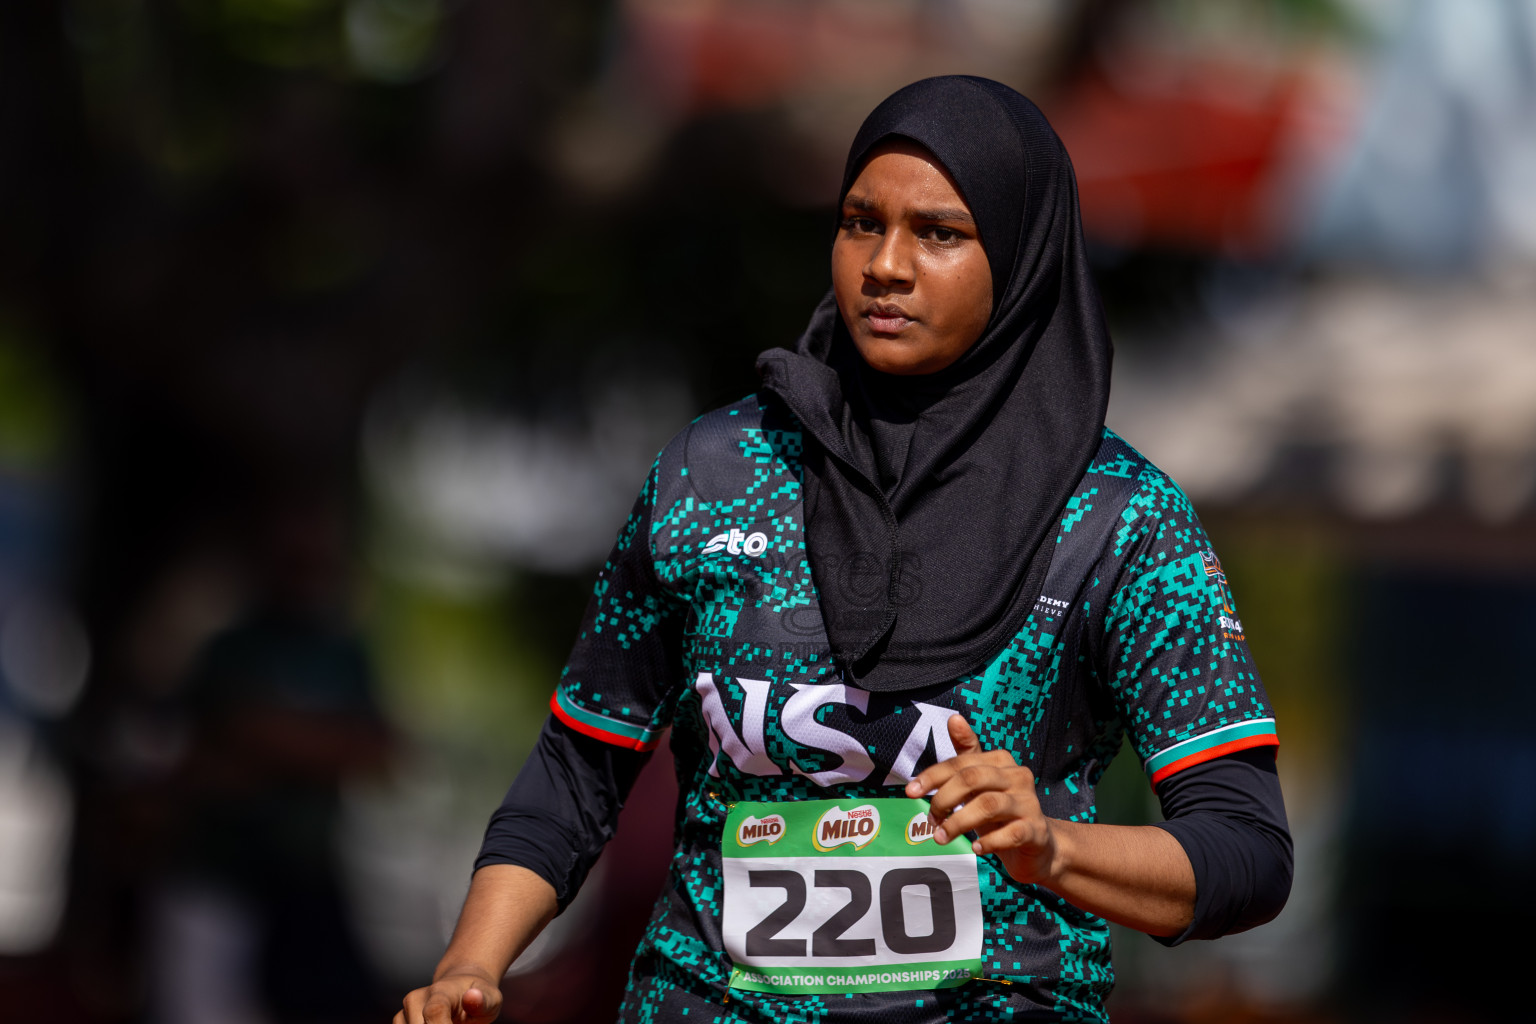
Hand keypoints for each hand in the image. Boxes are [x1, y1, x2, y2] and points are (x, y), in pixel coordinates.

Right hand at [394, 970, 501, 1023]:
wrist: (462, 987)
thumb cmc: (479, 995)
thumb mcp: (490, 997)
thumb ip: (483, 1001)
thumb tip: (471, 997)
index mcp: (441, 991)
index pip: (434, 1012)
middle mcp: (418, 998)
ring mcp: (406, 1009)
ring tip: (453, 1022)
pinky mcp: (401, 1020)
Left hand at [903, 714, 1058, 886]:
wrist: (1038, 844)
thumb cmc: (1002, 811)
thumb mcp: (981, 782)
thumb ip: (966, 753)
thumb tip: (954, 718)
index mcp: (1001, 761)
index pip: (960, 763)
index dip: (932, 776)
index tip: (910, 791)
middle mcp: (1017, 776)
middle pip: (973, 778)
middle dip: (944, 799)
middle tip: (931, 819)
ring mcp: (1029, 803)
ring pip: (989, 805)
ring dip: (959, 823)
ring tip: (942, 837)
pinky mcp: (1036, 830)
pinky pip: (1012, 833)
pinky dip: (989, 841)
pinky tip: (975, 848)